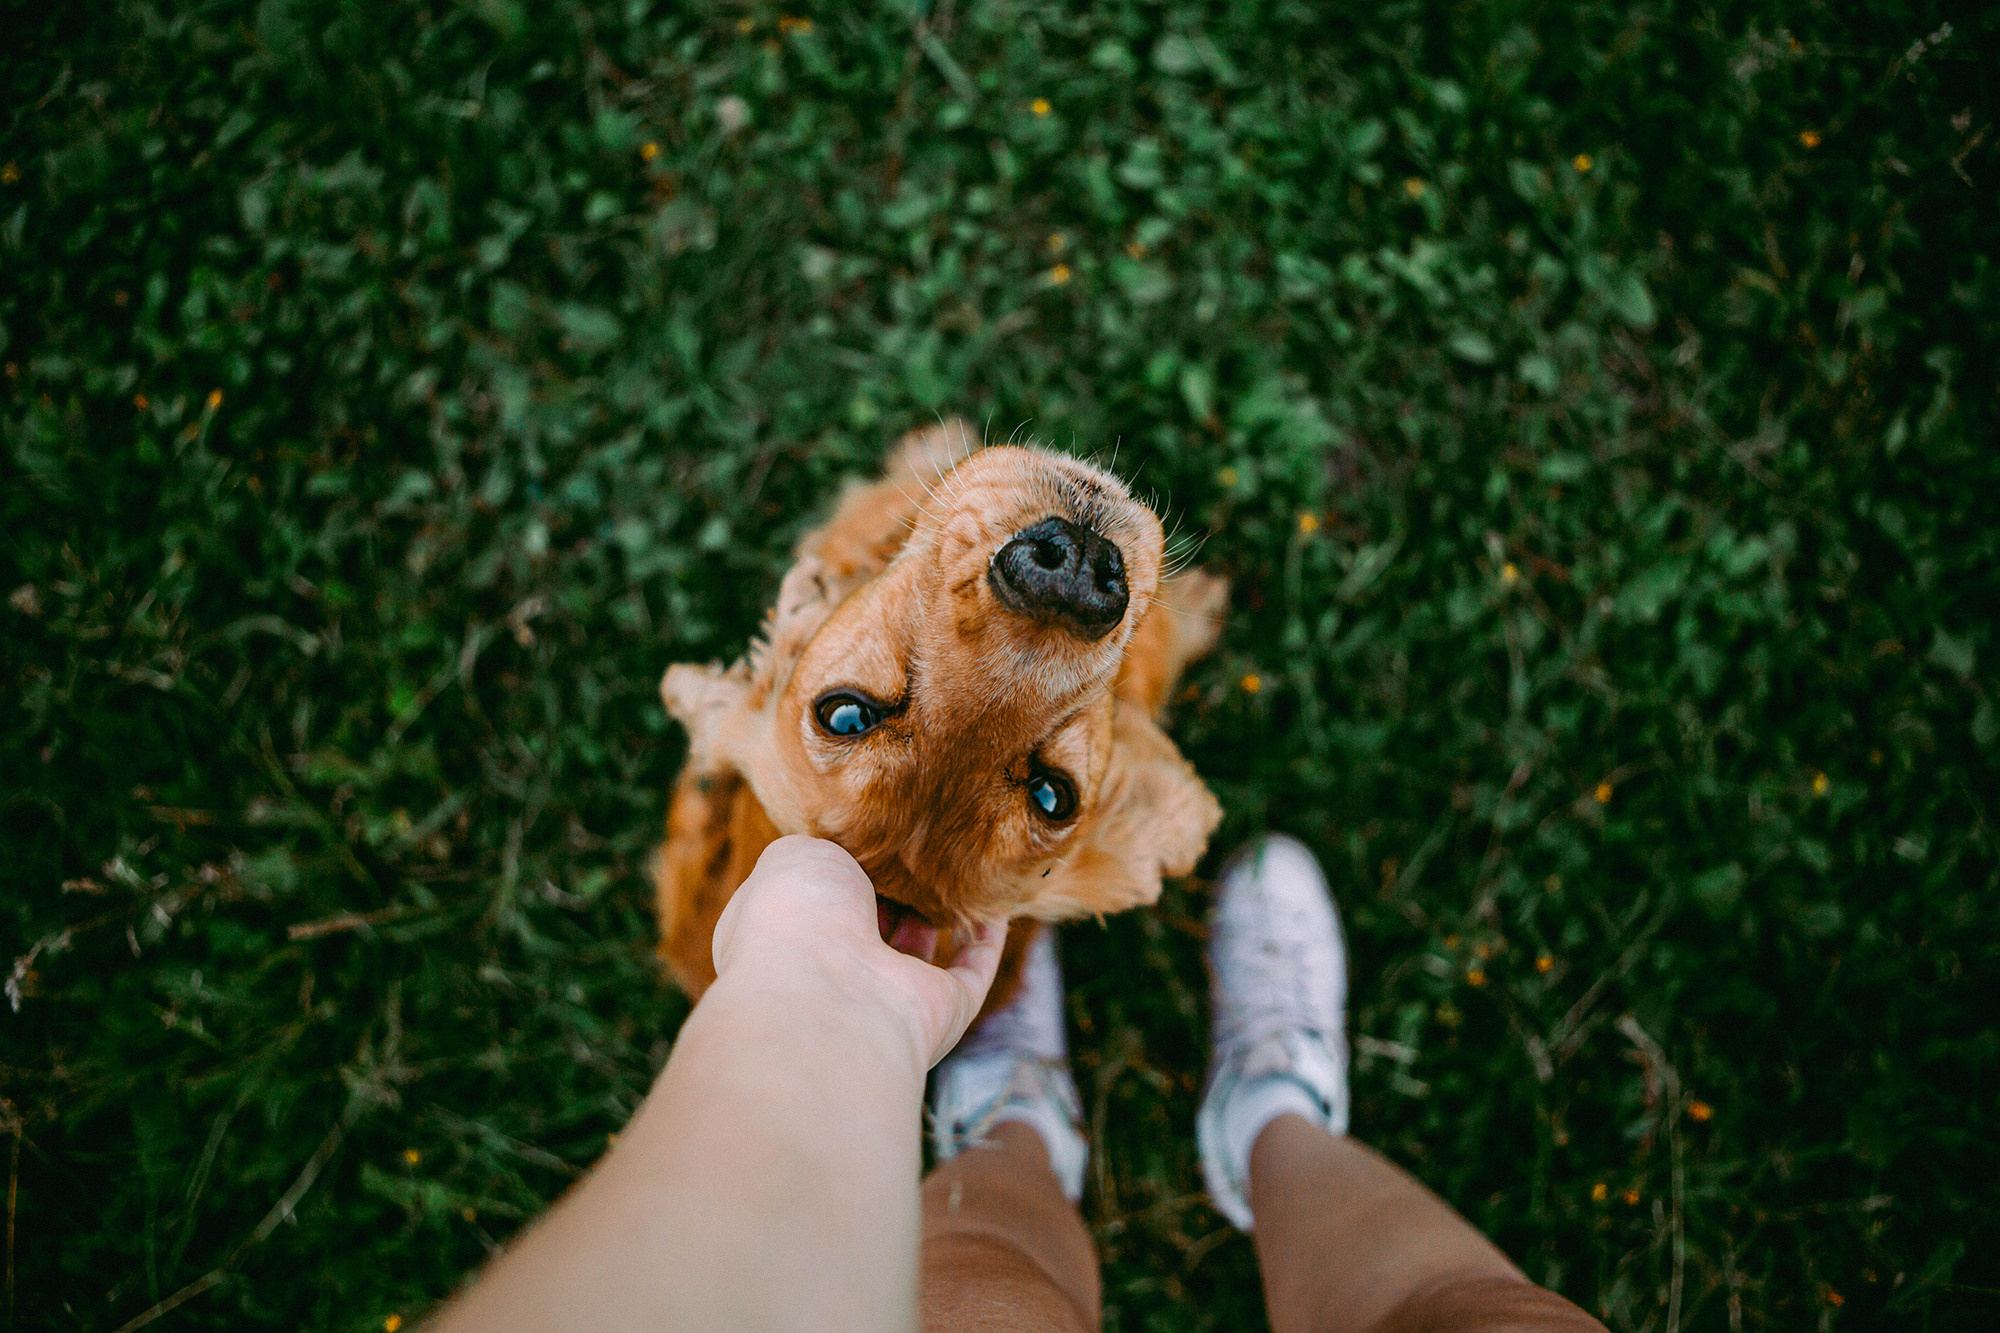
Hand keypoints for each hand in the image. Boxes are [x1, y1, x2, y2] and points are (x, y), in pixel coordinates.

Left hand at [711, 836, 1005, 1068]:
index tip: (867, 831)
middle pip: (870, 924)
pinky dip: (986, 940)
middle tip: (916, 843)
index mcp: (788, 937)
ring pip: (917, 949)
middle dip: (892, 887)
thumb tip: (854, 851)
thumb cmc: (797, 915)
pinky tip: (994, 903)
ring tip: (955, 863)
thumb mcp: (795, 856)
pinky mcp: (940, 1010)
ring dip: (938, 911)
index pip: (816, 901)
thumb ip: (824, 849)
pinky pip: (971, 971)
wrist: (825, 989)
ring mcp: (886, 995)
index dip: (838, 867)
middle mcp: (834, 972)